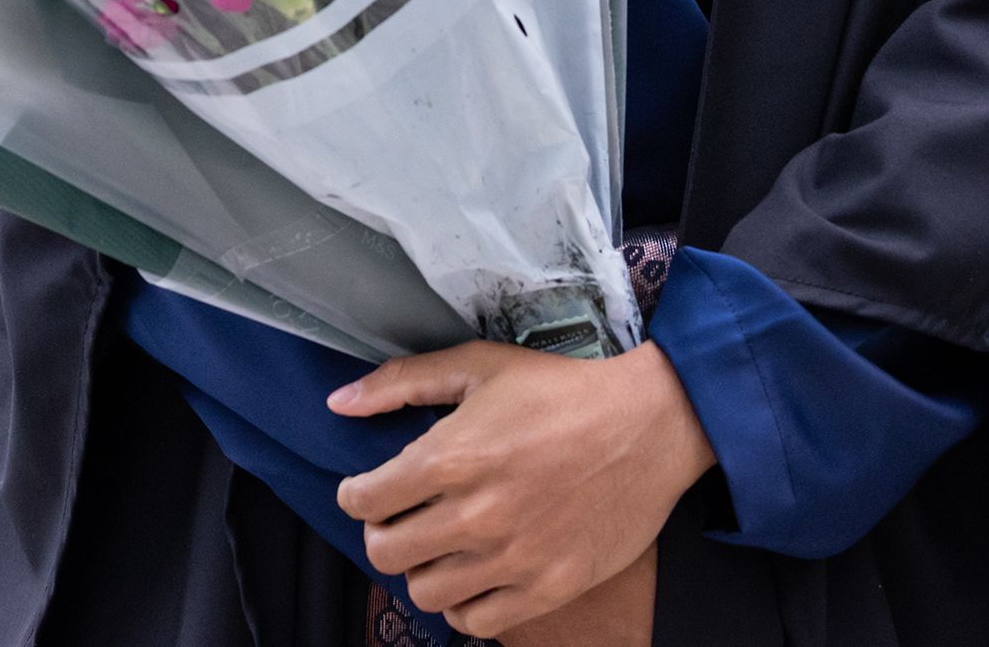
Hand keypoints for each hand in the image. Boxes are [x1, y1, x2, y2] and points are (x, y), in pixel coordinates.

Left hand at [330, 341, 713, 640]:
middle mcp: (476, 514)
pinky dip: (463, 605)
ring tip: (439, 547)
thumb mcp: (479, 367)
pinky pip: (476, 622)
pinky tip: (472, 575)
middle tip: (402, 519)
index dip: (356, 494)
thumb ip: (402, 382)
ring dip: (422, 570)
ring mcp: (513, 557)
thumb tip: (339, 403)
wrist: (648, 424)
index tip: (367, 490)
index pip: (364, 501)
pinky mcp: (548, 587)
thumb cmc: (560, 391)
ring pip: (425, 593)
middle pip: (386, 553)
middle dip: (383, 533)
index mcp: (452, 456)